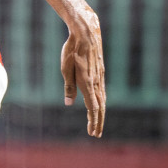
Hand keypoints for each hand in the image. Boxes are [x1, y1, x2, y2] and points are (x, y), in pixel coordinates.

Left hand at [60, 12, 105, 136]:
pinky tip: (99, 104)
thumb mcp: (65, 68)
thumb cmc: (72, 50)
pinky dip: (101, 102)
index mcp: (88, 83)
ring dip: (100, 113)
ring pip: (102, 99)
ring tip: (97, 123)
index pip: (93, 107)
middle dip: (98, 121)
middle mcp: (96, 82)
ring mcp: (100, 77)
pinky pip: (102, 91)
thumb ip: (69, 87)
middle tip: (96, 134)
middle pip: (100, 106)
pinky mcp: (100, 72)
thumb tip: (69, 103)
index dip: (93, 121)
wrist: (86, 33)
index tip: (92, 133)